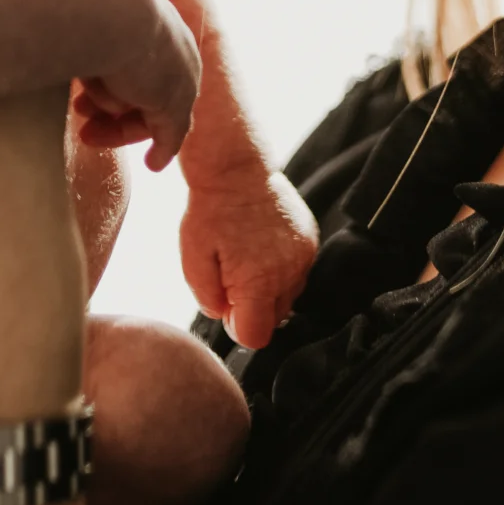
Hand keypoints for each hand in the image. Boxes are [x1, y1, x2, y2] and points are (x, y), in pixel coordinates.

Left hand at [179, 167, 318, 351]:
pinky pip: (297, 272)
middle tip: (231, 273)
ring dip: (268, 288)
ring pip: (287, 297)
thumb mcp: (193, 261)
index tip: (225, 301)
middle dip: (252, 306)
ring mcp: (304, 256)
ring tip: (246, 255)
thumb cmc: (210, 212)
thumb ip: (209, 300)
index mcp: (259, 282)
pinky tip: (261, 245)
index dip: (236, 326)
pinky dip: (280, 268)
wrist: (236, 167)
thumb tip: (225, 315)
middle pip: (274, 320)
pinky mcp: (310, 240)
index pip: (255, 337)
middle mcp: (289, 273)